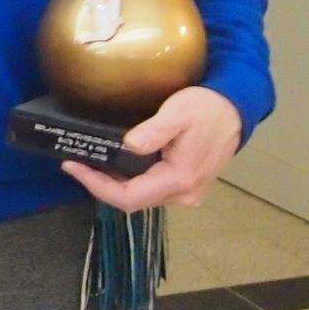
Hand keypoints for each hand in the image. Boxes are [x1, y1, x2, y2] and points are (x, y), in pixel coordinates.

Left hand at [61, 85, 241, 213]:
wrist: (236, 110)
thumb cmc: (206, 109)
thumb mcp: (179, 112)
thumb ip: (154, 131)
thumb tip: (130, 145)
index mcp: (179, 180)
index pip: (128, 198)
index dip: (97, 186)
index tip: (72, 167)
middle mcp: (183, 195)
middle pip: (132, 200)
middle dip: (100, 184)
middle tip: (75, 162)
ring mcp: (186, 193)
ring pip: (141, 196)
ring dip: (113, 183)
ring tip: (89, 162)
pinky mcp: (186, 186)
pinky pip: (150, 189)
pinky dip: (128, 179)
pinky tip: (114, 163)